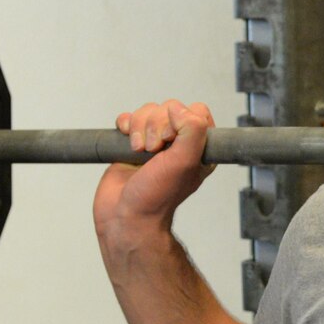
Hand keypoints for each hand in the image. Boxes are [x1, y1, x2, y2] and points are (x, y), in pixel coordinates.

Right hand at [92, 100, 216, 241]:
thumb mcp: (185, 162)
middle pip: (168, 108)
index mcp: (199, 148)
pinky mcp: (132, 143)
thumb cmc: (156, 197)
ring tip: (138, 151)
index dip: (181, 119)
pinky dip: (124, 125)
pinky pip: (129, 119)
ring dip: (138, 128)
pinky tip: (126, 143)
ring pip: (147, 111)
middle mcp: (178, 144)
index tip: (170, 141)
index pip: (196, 111)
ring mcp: (154, 143)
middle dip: (155, 126)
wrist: (125, 215)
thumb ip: (192, 130)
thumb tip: (178, 108)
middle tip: (152, 151)